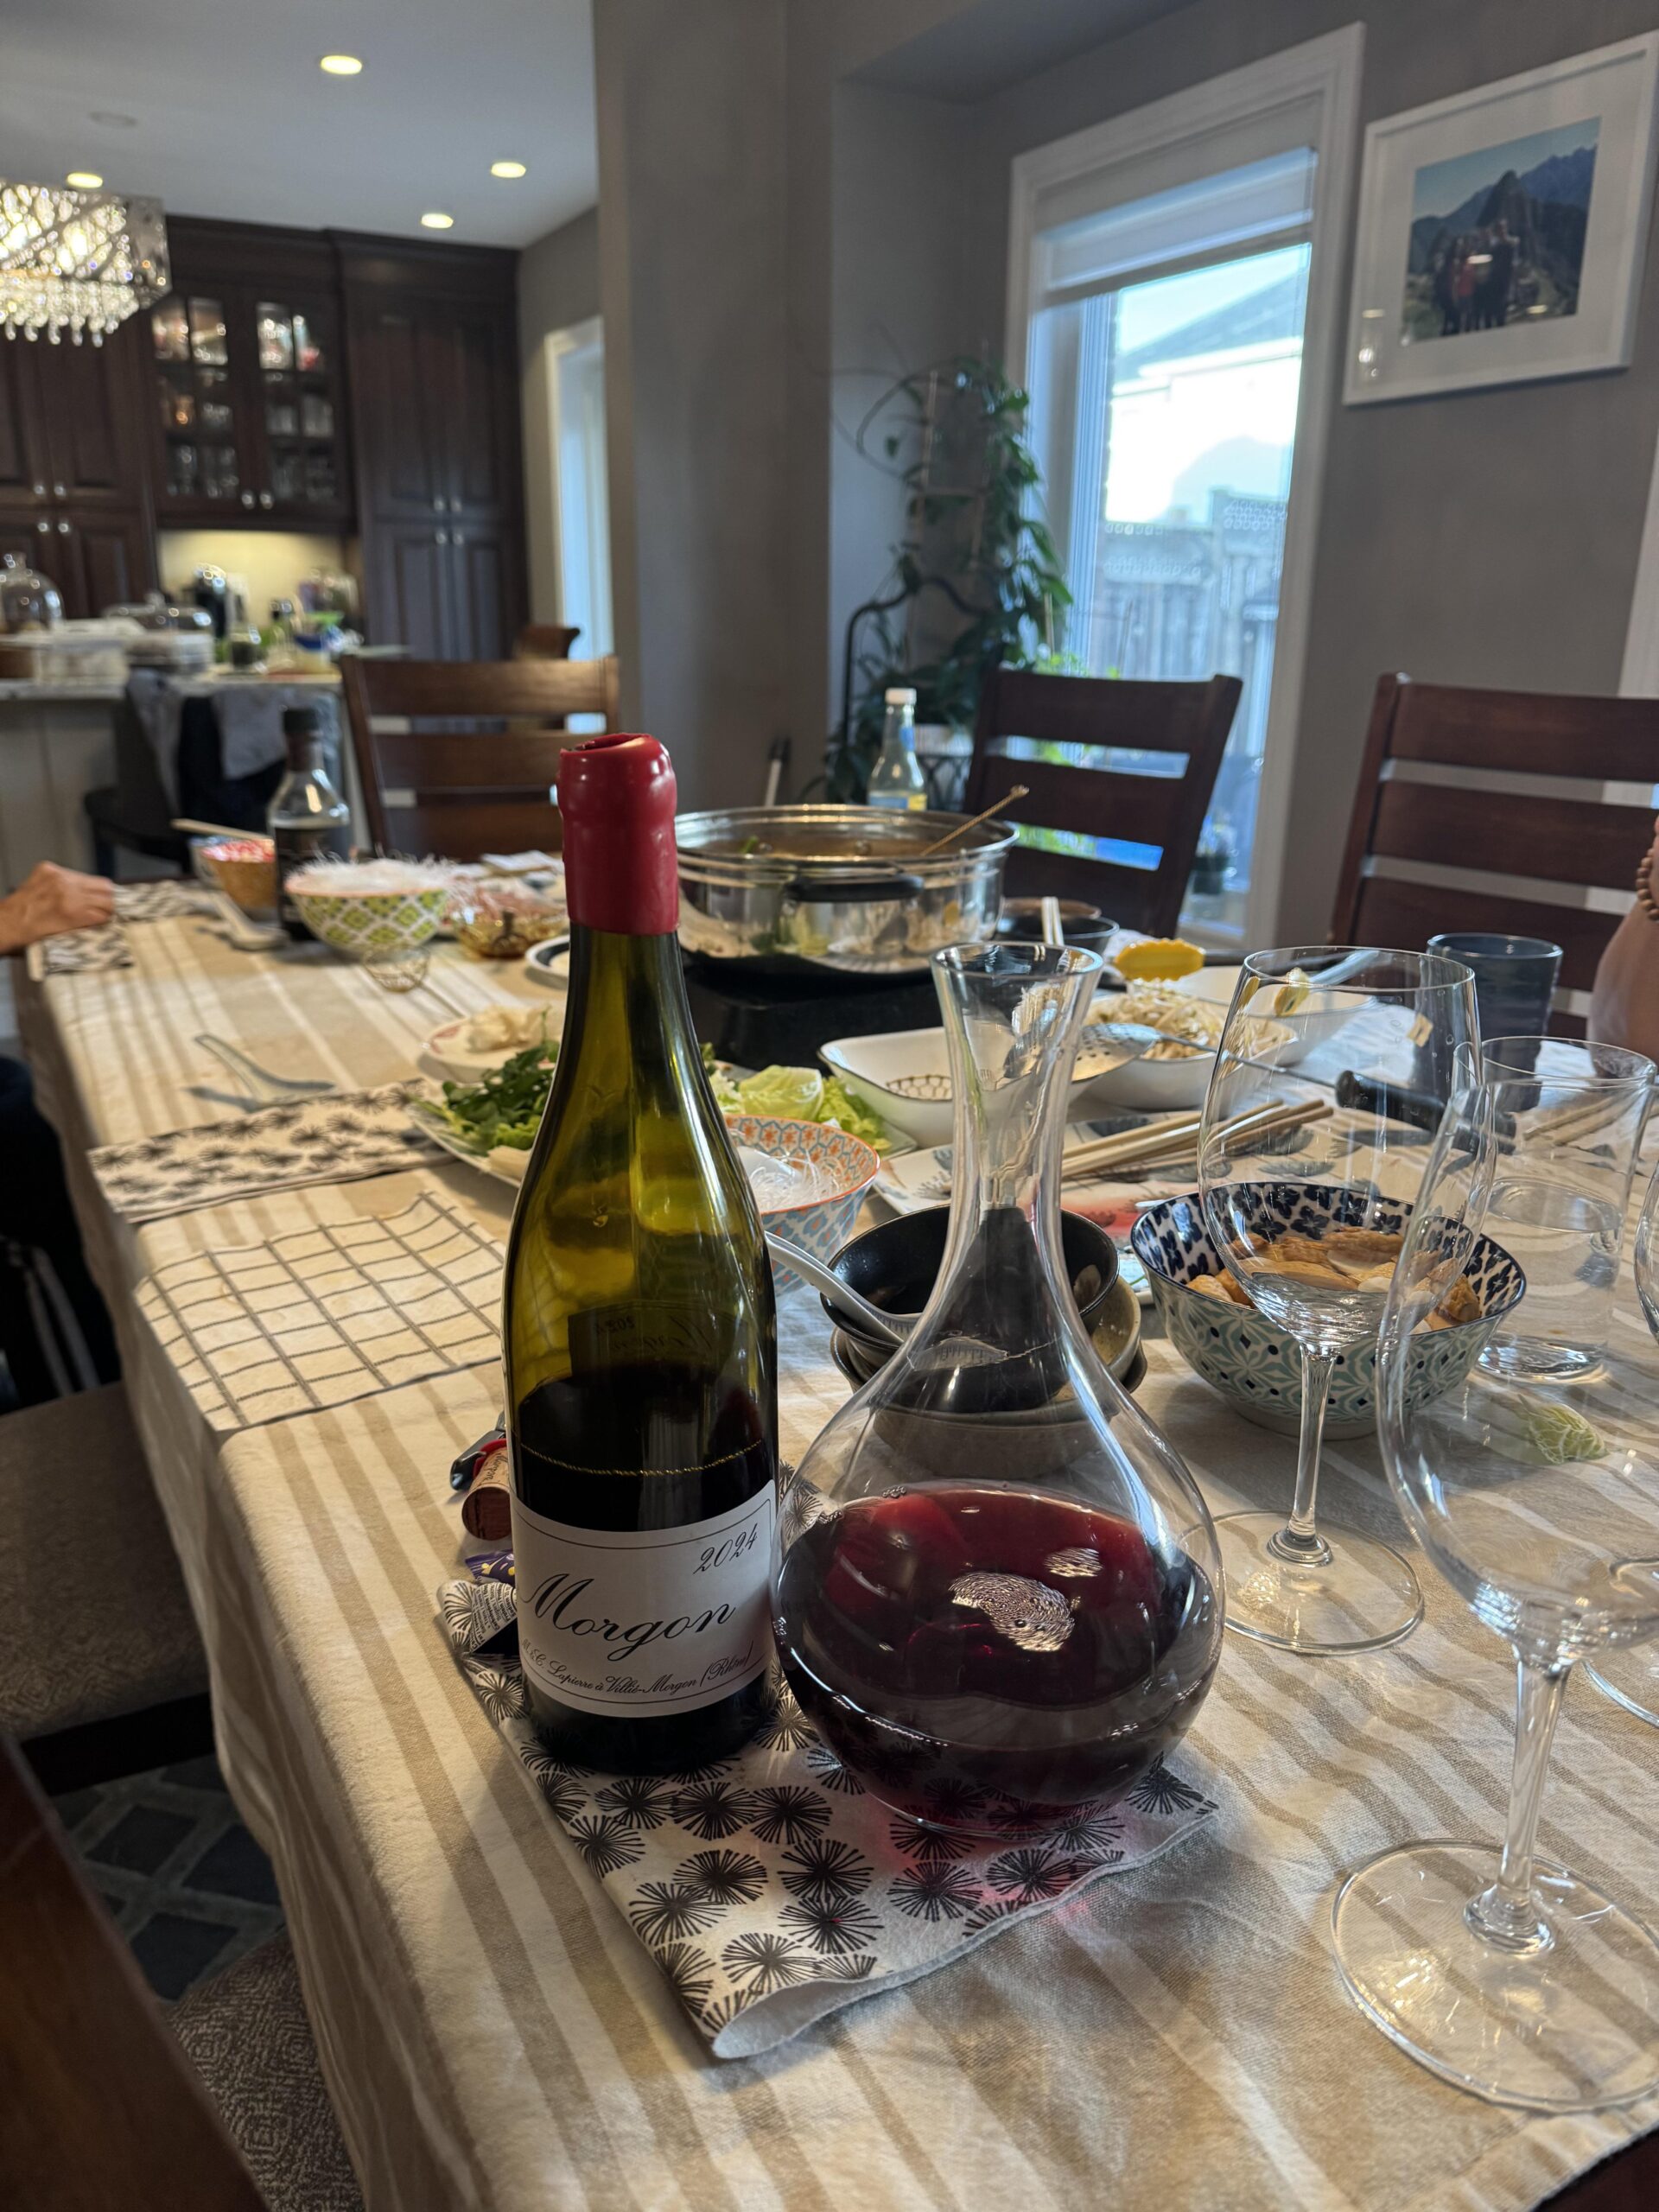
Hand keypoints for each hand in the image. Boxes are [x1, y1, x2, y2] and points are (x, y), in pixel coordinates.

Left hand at [0, 862, 116, 953]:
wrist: (3, 924)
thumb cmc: (29, 938)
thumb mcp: (64, 938)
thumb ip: (86, 926)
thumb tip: (105, 920)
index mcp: (73, 911)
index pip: (108, 909)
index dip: (111, 917)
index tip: (113, 920)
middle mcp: (67, 890)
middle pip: (106, 891)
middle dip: (108, 903)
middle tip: (106, 912)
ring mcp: (57, 877)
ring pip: (93, 880)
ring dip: (94, 892)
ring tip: (89, 902)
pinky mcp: (48, 869)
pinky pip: (74, 874)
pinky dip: (75, 884)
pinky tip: (68, 893)